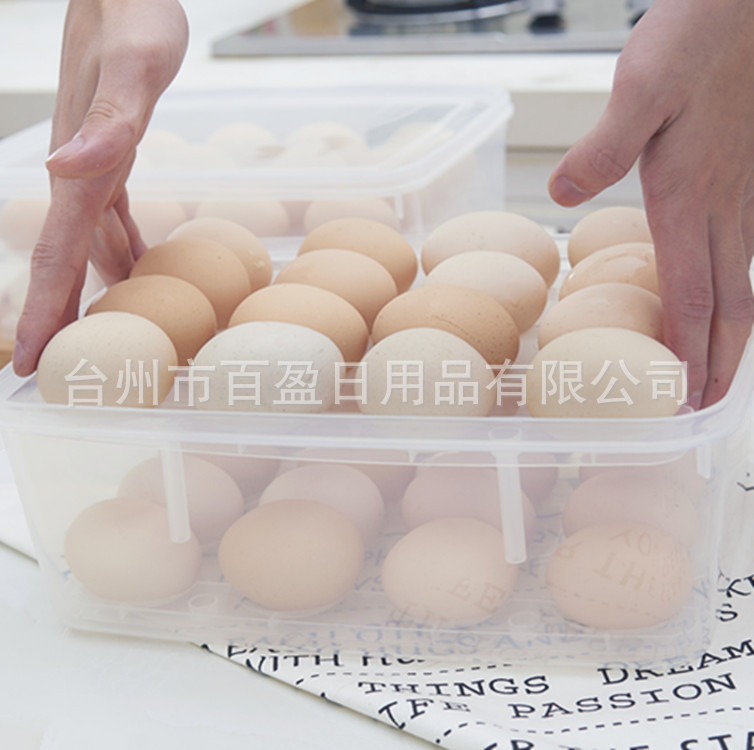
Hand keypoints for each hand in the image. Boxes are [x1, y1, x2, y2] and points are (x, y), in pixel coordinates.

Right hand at [12, 0, 187, 376]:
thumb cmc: (133, 18)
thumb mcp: (135, 67)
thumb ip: (107, 123)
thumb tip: (63, 169)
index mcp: (82, 172)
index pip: (59, 257)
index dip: (46, 311)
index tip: (32, 360)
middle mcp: (81, 178)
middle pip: (66, 263)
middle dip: (59, 317)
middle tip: (53, 370)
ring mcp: (94, 170)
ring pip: (88, 248)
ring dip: (85, 292)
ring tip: (89, 336)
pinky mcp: (114, 159)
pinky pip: (112, 222)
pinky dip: (117, 253)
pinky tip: (130, 272)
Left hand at [548, 0, 753, 407]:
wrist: (744, 5)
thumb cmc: (698, 37)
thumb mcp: (639, 86)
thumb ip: (603, 148)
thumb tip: (561, 195)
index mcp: (692, 197)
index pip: (692, 293)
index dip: (686, 349)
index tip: (680, 392)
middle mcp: (726, 205)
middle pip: (729, 302)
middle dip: (717, 360)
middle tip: (702, 404)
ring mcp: (743, 194)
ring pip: (743, 282)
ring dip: (729, 333)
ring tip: (715, 370)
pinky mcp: (744, 178)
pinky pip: (743, 251)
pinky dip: (733, 290)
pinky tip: (720, 297)